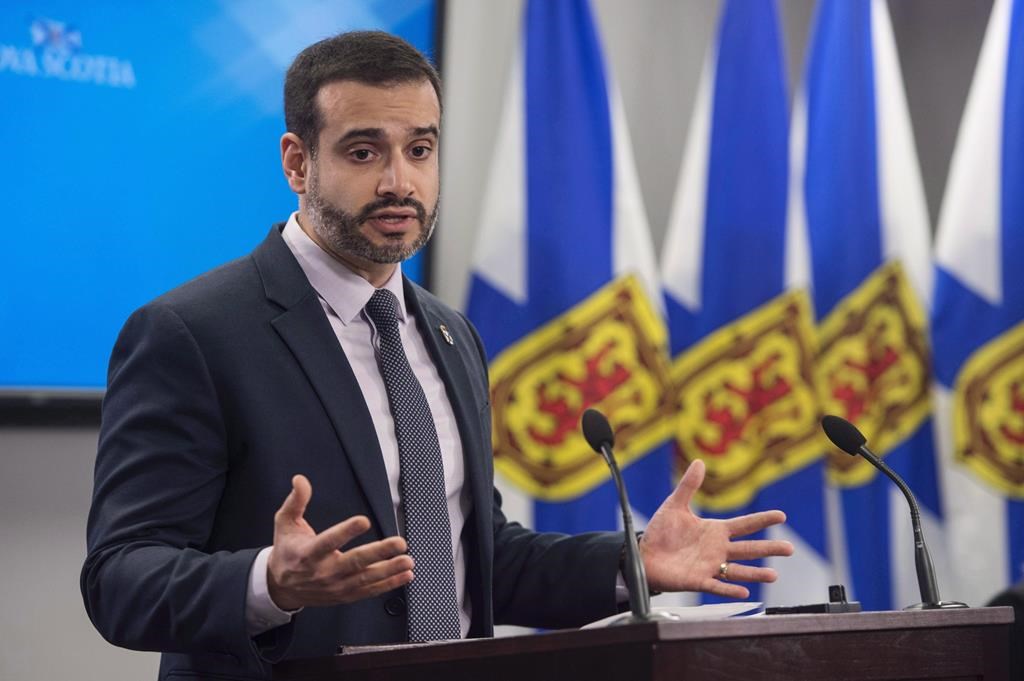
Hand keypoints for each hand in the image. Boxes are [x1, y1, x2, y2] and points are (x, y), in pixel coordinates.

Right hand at [267, 475, 413, 610]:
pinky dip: (388, 584)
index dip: (346, 531)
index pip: (329, 541)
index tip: (363, 521)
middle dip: (379, 553)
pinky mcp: (345, 595)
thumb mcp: (284, 523)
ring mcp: (336, 586)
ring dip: (389, 570)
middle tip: (399, 543)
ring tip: (407, 560)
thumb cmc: (287, 552)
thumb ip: (295, 501)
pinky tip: (404, 575)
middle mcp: (324, 571)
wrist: (281, 587)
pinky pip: (369, 591)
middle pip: (354, 562)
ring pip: (366, 578)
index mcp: (308, 553)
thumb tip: (300, 480)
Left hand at [639, 459, 793, 598]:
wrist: (644, 556)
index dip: (762, 520)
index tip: (781, 516)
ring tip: (773, 575)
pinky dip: (730, 589)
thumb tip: (699, 462)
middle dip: (769, 549)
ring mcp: (709, 566)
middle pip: (748, 549)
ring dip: (755, 574)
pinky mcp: (698, 581)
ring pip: (738, 570)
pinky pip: (717, 586)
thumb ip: (689, 486)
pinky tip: (744, 592)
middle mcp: (717, 550)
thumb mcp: (674, 505)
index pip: (744, 525)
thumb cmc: (661, 533)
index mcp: (715, 531)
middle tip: (789, 549)